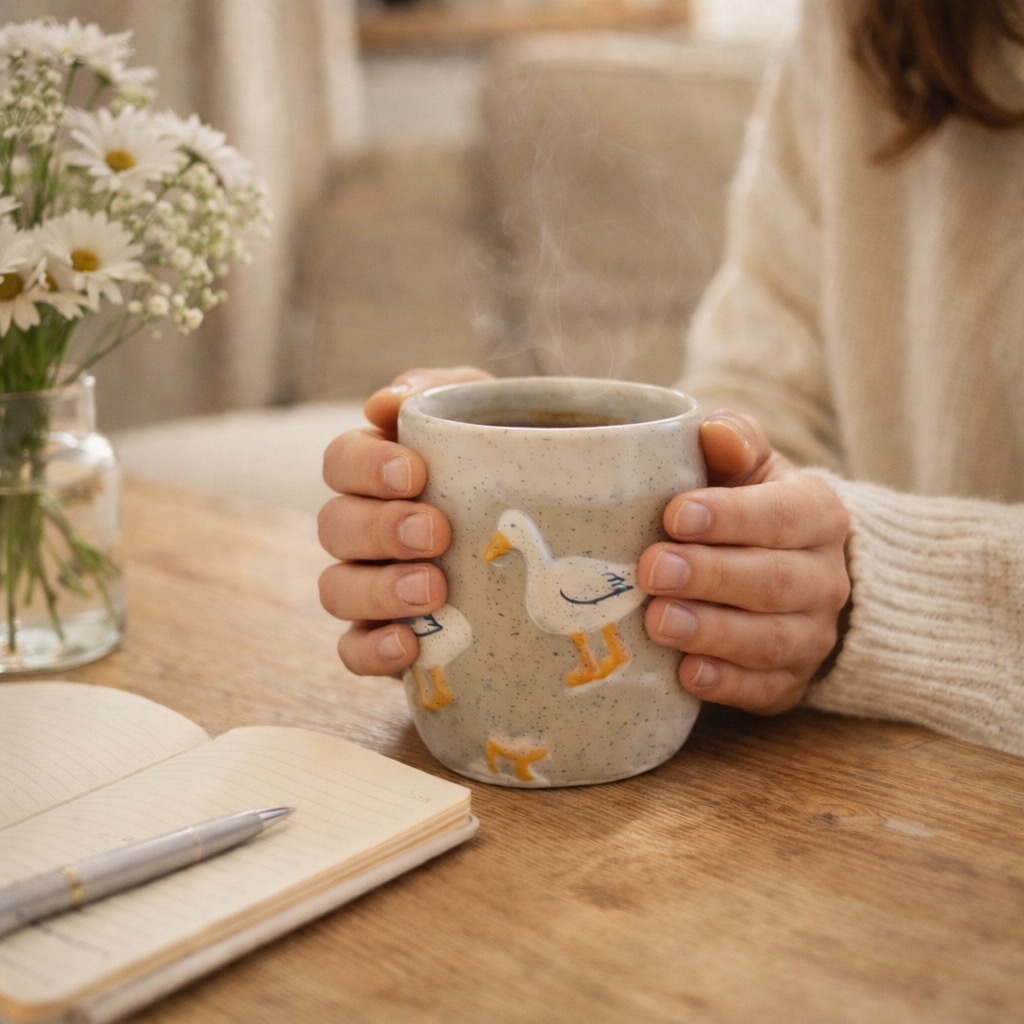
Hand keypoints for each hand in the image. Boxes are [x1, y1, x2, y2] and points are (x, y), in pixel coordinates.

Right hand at [318, 367, 491, 675]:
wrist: (564, 542)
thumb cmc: (517, 465)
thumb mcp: (493, 415)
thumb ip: (443, 392)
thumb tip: (384, 404)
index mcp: (380, 471)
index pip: (341, 461)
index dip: (365, 467)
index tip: (414, 473)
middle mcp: (365, 528)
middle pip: (333, 526)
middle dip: (379, 529)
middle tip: (435, 534)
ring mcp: (372, 586)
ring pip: (335, 588)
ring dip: (378, 589)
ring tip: (434, 590)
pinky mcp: (389, 638)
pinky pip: (353, 649)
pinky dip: (372, 649)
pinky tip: (410, 644)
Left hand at [637, 411, 850, 713]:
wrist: (790, 570)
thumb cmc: (749, 508)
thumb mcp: (748, 468)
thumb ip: (733, 442)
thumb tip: (713, 433)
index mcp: (817, 514)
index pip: (781, 515)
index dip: (729, 517)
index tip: (674, 515)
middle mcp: (825, 578)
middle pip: (774, 581)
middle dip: (710, 576)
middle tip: (653, 570)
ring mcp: (812, 635)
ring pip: (770, 639)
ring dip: (711, 632)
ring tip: (658, 621)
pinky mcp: (789, 682)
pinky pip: (764, 689)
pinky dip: (726, 684)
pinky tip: (686, 673)